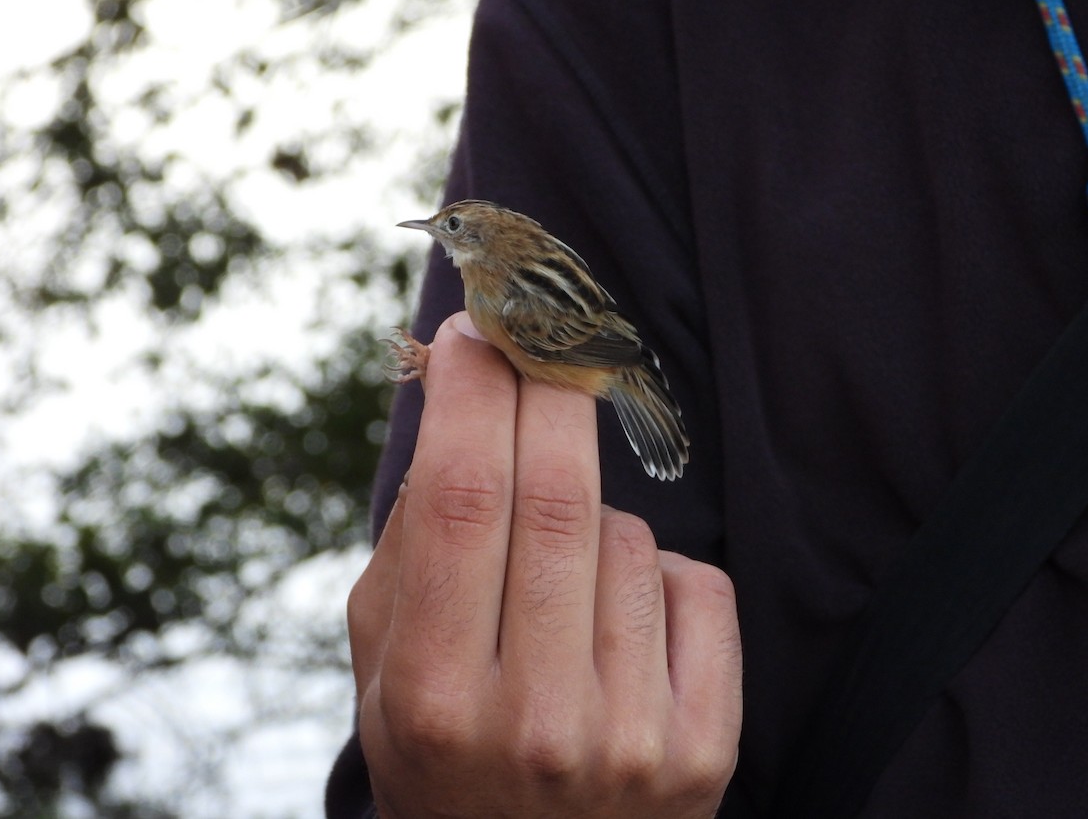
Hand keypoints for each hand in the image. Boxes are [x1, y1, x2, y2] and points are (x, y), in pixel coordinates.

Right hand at [348, 313, 742, 817]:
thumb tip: (462, 414)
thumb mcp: (382, 670)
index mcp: (431, 694)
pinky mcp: (705, 748)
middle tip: (541, 344)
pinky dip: (656, 571)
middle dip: (551, 391)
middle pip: (560, 497)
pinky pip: (694, 583)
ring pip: (628, 535)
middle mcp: (532, 720)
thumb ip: (407, 551)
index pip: (463, 499)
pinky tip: (620, 618)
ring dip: (594, 515)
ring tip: (559, 573)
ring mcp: (628, 738)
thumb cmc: (445, 753)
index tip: (473, 332)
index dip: (472, 395)